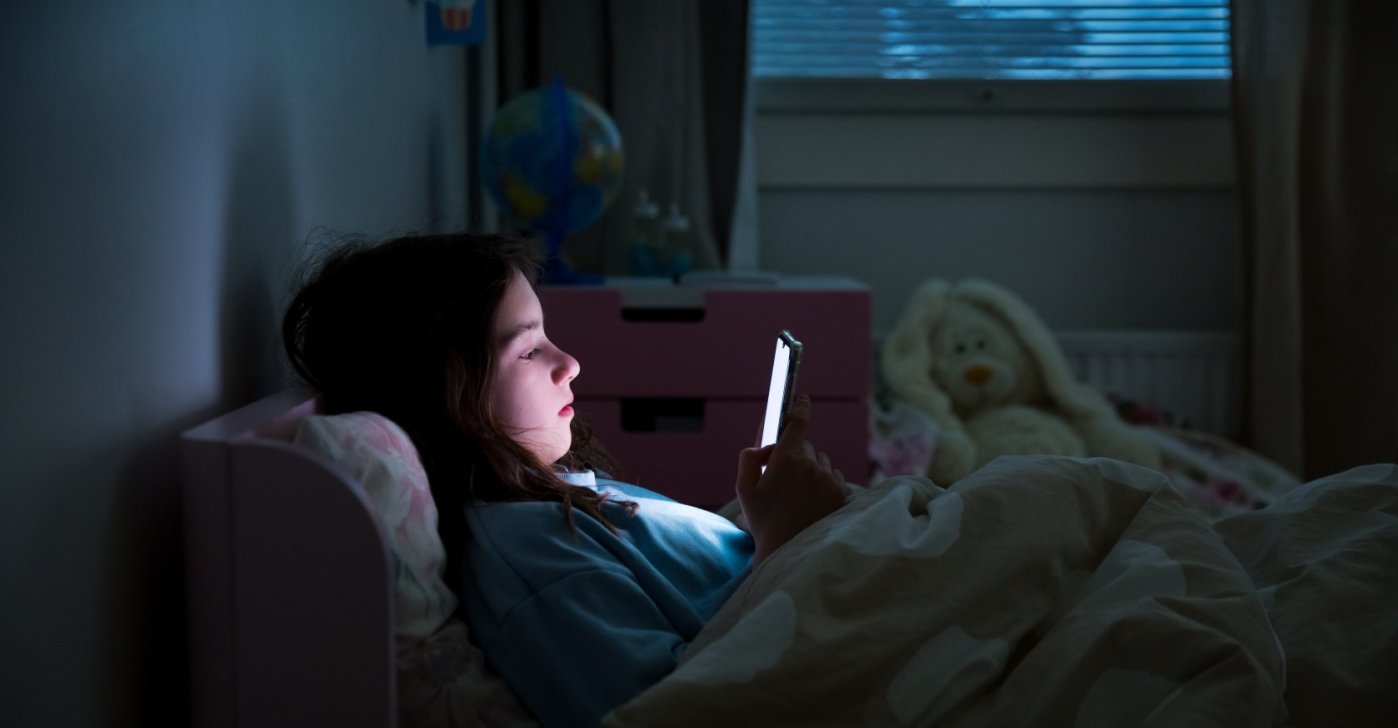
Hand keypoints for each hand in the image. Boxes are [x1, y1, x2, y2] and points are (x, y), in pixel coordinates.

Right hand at [735, 395, 847, 564]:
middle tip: (782, 478)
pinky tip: (812, 499)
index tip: (803, 399)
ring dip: (811, 468)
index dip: (800, 408)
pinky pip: (833, 475)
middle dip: (795, 455)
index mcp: (785, 460)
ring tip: (798, 494)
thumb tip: (763, 447)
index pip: (797, 423)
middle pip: (806, 446)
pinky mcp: (841, 492)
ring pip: (821, 460)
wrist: (789, 551)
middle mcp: (810, 465)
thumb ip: (749, 458)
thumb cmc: (764, 521)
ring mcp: (828, 479)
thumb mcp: (744, 489)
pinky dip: (824, 481)